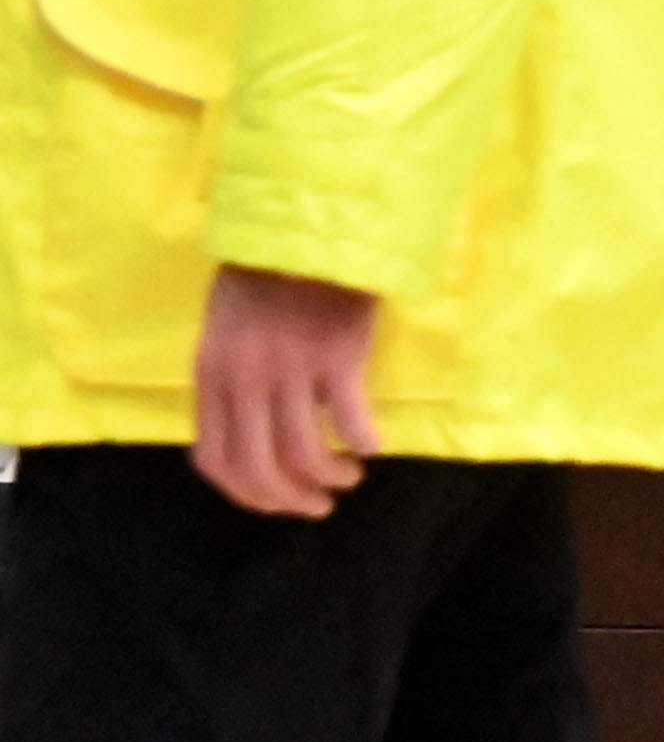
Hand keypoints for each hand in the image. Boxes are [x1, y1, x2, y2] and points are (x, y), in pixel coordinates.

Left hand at [193, 265, 380, 517]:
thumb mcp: (225, 333)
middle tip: (319, 505)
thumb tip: (248, 438)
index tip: (277, 501)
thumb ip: (229, 383)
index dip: (247, 495)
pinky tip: (373, 445)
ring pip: (305, 455)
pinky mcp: (336, 358)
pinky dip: (365, 444)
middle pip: (260, 469)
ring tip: (348, 477)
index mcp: (212, 374)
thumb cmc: (265, 282)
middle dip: (291, 501)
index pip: (215, 459)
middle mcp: (244, 378)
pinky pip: (352, 423)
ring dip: (331, 479)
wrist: (305, 235)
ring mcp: (290, 370)